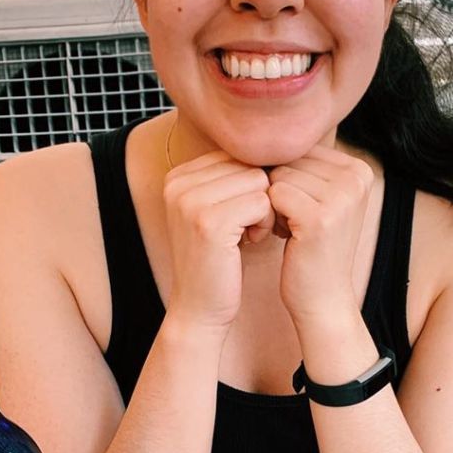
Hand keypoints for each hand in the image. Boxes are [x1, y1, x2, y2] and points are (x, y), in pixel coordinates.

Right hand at [163, 151, 273, 330]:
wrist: (200, 308)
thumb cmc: (219, 260)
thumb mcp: (218, 211)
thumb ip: (231, 177)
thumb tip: (273, 143)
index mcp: (178, 175)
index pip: (236, 155)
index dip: (250, 185)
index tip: (241, 215)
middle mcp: (178, 182)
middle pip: (248, 165)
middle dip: (259, 196)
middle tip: (248, 227)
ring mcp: (190, 201)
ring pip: (259, 180)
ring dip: (265, 209)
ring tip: (248, 234)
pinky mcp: (209, 221)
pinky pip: (262, 202)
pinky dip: (265, 222)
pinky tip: (252, 242)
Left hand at [267, 146, 373, 325]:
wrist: (322, 299)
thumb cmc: (312, 248)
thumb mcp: (319, 199)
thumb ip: (306, 165)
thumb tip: (268, 131)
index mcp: (359, 169)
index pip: (301, 150)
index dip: (289, 179)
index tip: (301, 210)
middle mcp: (357, 177)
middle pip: (289, 160)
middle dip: (281, 191)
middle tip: (294, 223)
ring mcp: (342, 197)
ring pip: (279, 176)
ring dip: (274, 205)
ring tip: (291, 230)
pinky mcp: (320, 217)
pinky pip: (274, 195)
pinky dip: (269, 216)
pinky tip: (283, 237)